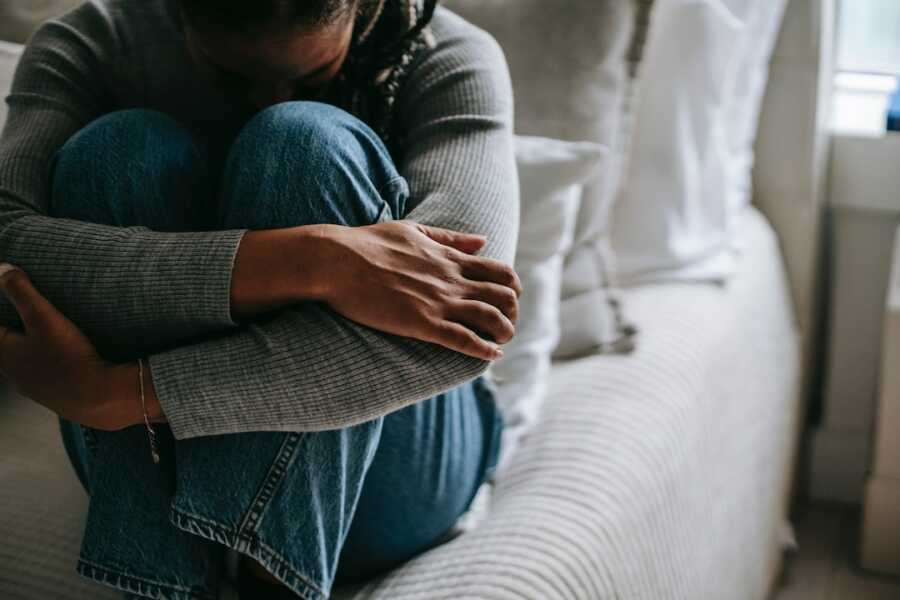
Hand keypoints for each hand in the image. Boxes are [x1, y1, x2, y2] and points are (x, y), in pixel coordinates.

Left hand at [0, 264, 134, 429]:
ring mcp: (33, 387)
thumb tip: (2, 269)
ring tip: (46, 335)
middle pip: (5, 347)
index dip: (1, 312)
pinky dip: (48, 363)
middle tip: (25, 317)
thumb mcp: (44, 317)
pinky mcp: (54, 395)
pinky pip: (44, 375)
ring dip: (30, 349)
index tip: (8, 303)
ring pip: (24, 363)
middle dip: (12, 332)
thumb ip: (21, 291)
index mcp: (3, 353)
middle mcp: (13, 373)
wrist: (98, 398)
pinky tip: (64, 358)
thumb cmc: (68, 358)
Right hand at [312, 221, 521, 360]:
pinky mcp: (422, 323)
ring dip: (504, 333)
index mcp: (450, 258)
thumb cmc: (369, 243)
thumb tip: (483, 241)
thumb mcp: (415, 230)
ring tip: (502, 342)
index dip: (512, 289)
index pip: (501, 273)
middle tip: (505, 324)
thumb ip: (451, 238)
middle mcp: (452, 280)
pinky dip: (483, 349)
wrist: (337, 261)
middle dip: (512, 313)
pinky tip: (491, 355)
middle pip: (504, 297)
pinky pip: (463, 339)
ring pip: (491, 319)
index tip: (509, 300)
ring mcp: (439, 302)